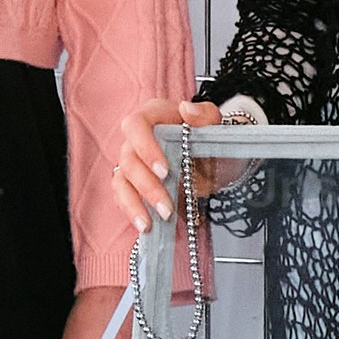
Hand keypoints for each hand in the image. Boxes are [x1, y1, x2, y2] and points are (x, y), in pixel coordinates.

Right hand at [108, 97, 220, 226]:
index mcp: (154, 116)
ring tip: (151, 224)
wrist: (215, 161)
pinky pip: (123, 197)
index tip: (164, 171)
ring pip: (122, 182)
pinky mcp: (132, 183)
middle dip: (147, 187)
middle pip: (129, 160)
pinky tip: (148, 228)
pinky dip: (133, 212)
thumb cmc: (212, 139)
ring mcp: (132, 161)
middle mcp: (136, 138)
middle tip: (167, 208)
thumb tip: (187, 110)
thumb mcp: (216, 126)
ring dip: (135, 204)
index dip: (146, 148)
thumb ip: (205, 115)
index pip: (136, 125)